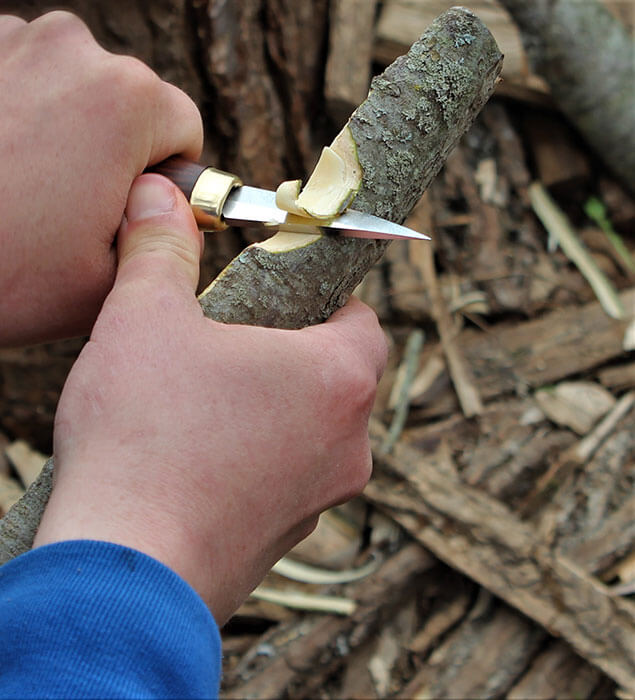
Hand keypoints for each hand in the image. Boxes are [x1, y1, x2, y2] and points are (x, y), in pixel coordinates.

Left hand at [0, 12, 202, 344]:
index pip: (185, 128)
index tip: (138, 206)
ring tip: (31, 193)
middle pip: (132, 103)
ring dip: (70, 134)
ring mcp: (10, 40)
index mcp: (124, 100)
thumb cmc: (1, 275)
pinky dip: (24, 118)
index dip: (170, 176)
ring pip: (78, 91)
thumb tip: (173, 207)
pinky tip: (3, 168)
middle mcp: (70, 49)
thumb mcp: (115, 281)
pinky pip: (27, 81)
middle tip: (78, 211)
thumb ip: (170, 241)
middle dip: (118, 153)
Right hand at [34, 174, 387, 624]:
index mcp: (338, 377)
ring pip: (315, 431)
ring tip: (210, 401)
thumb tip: (158, 197)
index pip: (364, 319)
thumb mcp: (145, 318)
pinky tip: (199, 458)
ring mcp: (322, 498)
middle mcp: (349, 443)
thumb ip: (161, 250)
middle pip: (342, 376)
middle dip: (296, 352)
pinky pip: (287, 479)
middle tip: (236, 341)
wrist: (127, 568)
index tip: (290, 294)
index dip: (329, 299)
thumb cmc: (145, 437)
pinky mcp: (288, 540)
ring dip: (276, 408)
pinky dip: (258, 459)